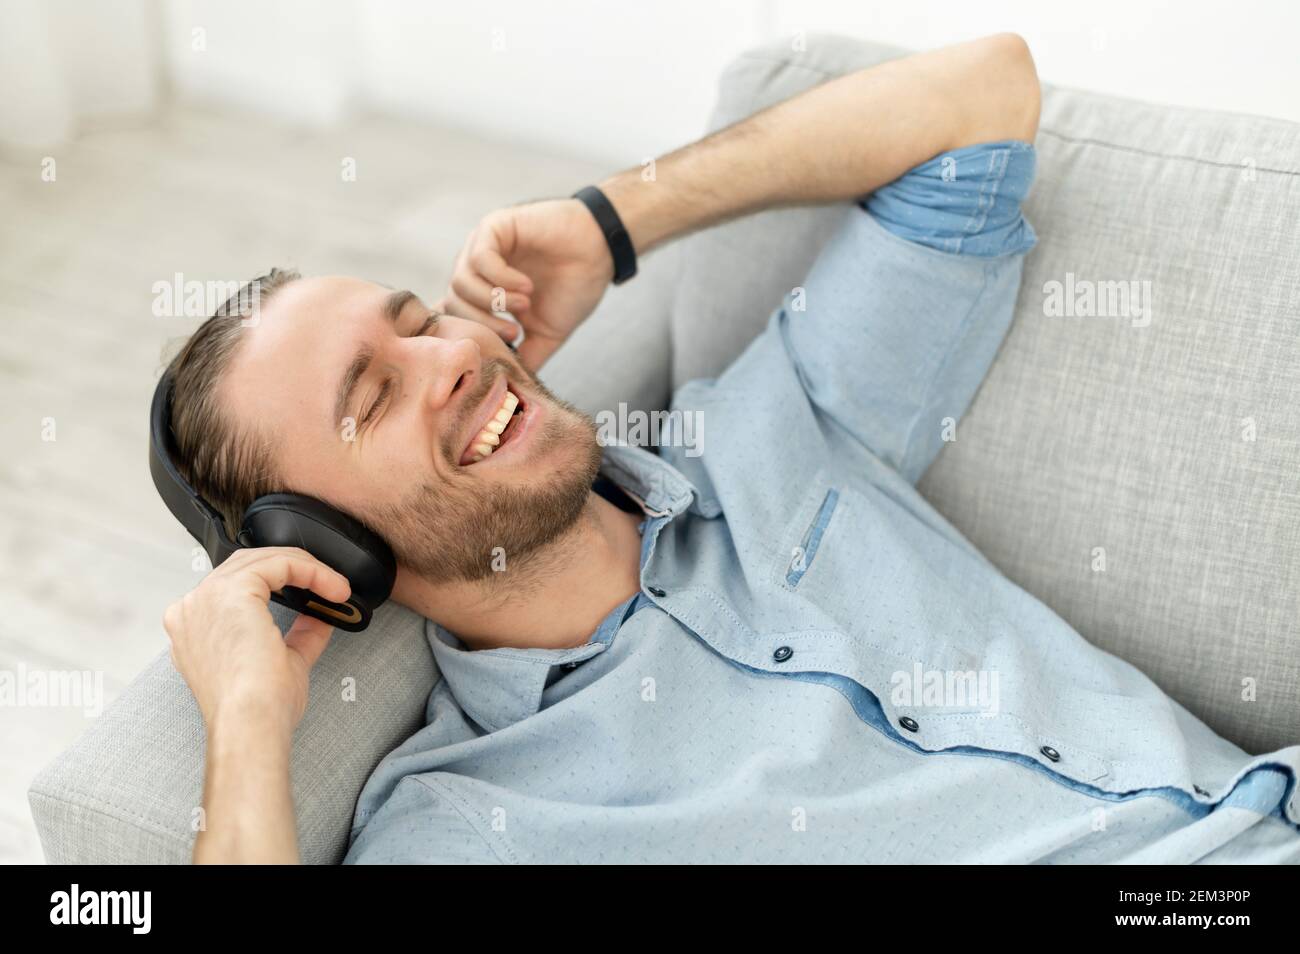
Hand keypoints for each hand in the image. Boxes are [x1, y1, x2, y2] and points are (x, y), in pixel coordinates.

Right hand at [162, 547, 350, 734]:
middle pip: (246, 566)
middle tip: (328, 586)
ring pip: (262, 559)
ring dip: (304, 568)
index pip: (235, 587)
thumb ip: (299, 635)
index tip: (314, 597)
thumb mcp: (284, 662)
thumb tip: (318, 617)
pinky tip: (332, 587)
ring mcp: (206, 598)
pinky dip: (310, 571)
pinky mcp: (231, 591)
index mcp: (195, 629)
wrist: (251, 723)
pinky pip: (278, 564)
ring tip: (334, 586)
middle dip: (292, 570)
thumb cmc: (258, 708)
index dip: (279, 585)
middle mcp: (193, 610)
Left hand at [439, 198, 613, 370]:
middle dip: (482, 324)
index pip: (452, 316)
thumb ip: (525, 355)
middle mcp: (477, 270)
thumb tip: (509, 386)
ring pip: (461, 282)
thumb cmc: (574, 288)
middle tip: (513, 332)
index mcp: (483, 294)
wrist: (601, 250)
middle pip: (453, 303)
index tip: (497, 347)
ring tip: (525, 306)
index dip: (466, 335)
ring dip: (493, 301)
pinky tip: (526, 286)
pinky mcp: (494, 227)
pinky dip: (501, 279)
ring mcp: (483, 247)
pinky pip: (480, 258)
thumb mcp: (546, 332)